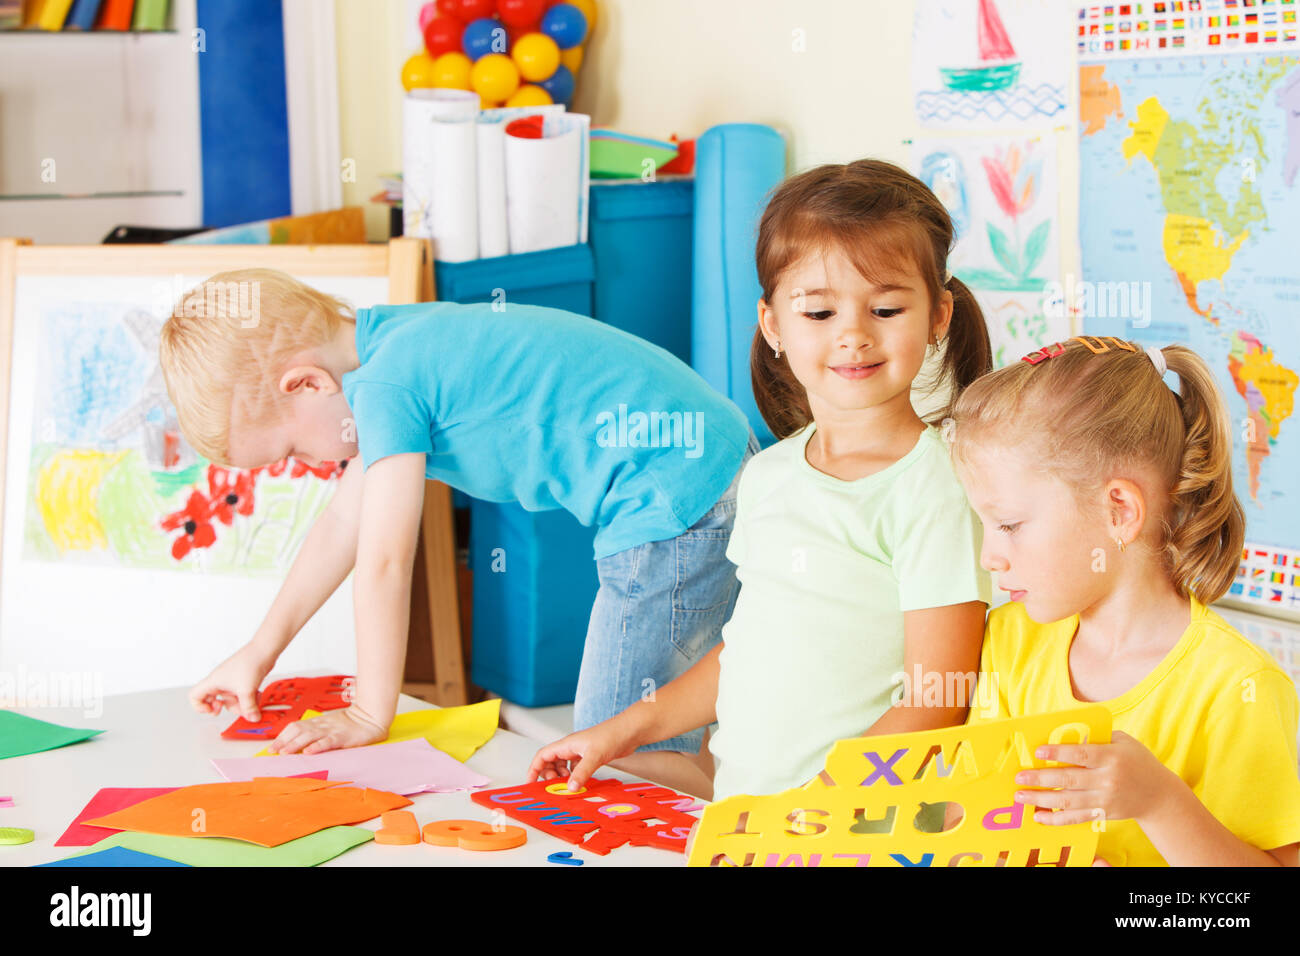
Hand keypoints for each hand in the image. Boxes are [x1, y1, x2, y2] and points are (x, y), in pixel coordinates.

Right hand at [189, 643, 275, 721]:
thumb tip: (252, 718)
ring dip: (241, 704)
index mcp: (213, 682)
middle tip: (235, 707)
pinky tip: (257, 695)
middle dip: (227, 707)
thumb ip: (248, 708)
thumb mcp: (246, 690)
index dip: (199, 707)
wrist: (264, 650)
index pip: (194, 696)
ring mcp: (231, 682)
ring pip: (230, 700)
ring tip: (252, 700)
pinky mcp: (242, 682)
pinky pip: (241, 696)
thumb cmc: (249, 662)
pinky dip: (248, 699)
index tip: (213, 710)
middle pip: (214, 702)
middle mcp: (220, 682)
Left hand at [266, 705, 388, 754]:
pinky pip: (328, 741)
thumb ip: (316, 732)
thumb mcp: (330, 725)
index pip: (295, 727)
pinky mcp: (343, 737)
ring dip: (295, 744)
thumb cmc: (351, 723)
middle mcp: (322, 725)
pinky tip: (308, 752)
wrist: (371, 716)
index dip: (282, 736)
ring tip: (284, 753)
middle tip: (273, 752)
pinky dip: (317, 747)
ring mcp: (332, 730)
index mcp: (318, 722)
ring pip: (309, 736)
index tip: (272, 747)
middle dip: (284, 741)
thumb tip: (298, 743)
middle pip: (298, 731)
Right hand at [527, 717, 640, 790]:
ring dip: (561, 777)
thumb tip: (570, 787)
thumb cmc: (612, 735)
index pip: (542, 755)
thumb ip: (581, 772)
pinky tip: (579, 783)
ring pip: (563, 766)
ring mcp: (581, 752)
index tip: (530, 782)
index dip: (534, 769)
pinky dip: (574, 776)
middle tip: (554, 788)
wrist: (629, 731)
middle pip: (550, 762)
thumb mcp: (594, 756)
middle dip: (548, 776)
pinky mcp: (591, 756)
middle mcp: (571, 747)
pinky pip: (576, 768)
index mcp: (566, 744)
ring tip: (567, 786)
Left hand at [1013, 731, 1177, 826]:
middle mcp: (1107, 780)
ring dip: (1041, 799)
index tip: (1038, 752)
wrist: (1159, 795)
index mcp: (1111, 757)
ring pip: (1068, 801)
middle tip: (1019, 777)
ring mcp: (1104, 799)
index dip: (1058, 753)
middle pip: (1069, 780)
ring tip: (1020, 796)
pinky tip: (1038, 816)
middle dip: (1041, 779)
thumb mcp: (1123, 742)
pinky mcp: (1103, 814)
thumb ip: (1097, 737)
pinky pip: (1076, 818)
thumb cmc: (1137, 761)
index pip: (1081, 755)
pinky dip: (1056, 819)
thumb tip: (1065, 733)